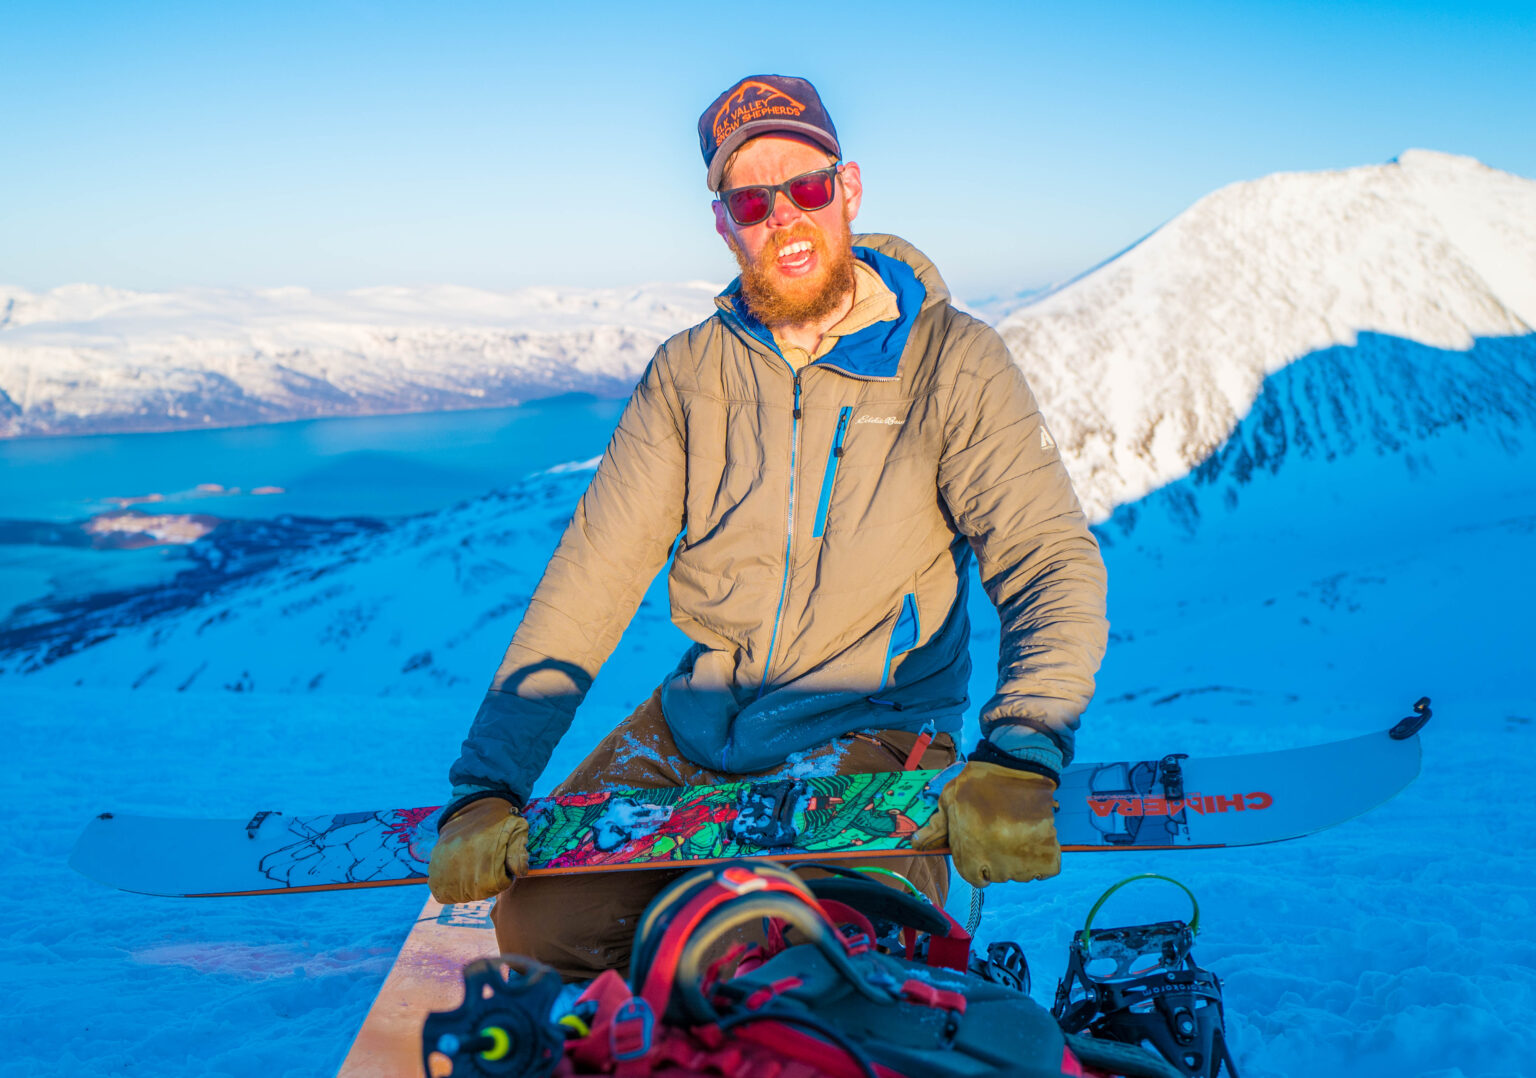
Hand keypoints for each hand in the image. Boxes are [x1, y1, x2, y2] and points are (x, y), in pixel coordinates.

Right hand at [428, 797, 529, 904]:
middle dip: (485, 883)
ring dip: (465, 887)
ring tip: (472, 869)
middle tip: (486, 864)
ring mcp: (447, 865)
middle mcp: (465, 866)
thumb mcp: (517, 830)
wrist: (474, 804)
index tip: (502, 862)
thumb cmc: (500, 820)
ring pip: (457, 894)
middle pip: (478, 893)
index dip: (504, 876)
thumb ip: (519, 853)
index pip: (498, 886)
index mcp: (487, 860)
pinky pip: (438, 889)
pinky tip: (457, 876)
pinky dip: (447, 887)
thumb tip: (520, 872)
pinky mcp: (435, 863)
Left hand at [912, 762, 1059, 887]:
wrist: (1016, 763)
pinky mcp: (1046, 851)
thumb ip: (937, 827)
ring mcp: (1022, 859)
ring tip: (1018, 831)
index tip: (985, 848)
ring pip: (1023, 873)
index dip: (980, 864)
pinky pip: (1047, 869)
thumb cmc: (979, 780)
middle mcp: (995, 862)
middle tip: (1002, 830)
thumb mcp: (951, 799)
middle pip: (999, 875)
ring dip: (1022, 859)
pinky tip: (1036, 839)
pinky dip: (1045, 860)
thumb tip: (916, 844)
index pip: (976, 878)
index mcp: (970, 853)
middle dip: (999, 858)